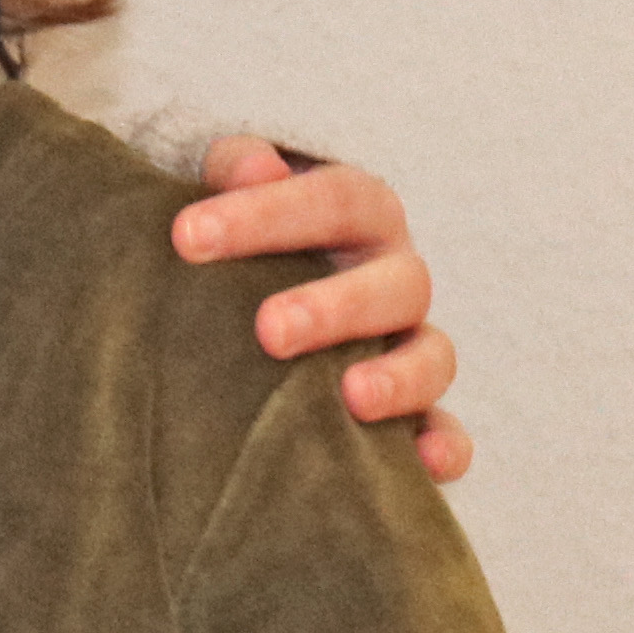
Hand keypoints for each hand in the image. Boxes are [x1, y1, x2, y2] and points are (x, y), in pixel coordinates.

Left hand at [172, 135, 472, 482]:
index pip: (333, 198)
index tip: (185, 238)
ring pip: (433, 355)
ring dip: (399, 377)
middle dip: (334, 306)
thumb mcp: (230, 193)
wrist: (253, 291)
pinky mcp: (416, 412)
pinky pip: (448, 430)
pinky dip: (444, 445)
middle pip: (394, 283)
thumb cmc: (240, 240)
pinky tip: (423, 465)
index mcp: (358, 213)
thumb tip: (251, 166)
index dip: (265, 214)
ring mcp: (410, 344)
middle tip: (267, 331)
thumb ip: (233, 170)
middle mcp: (394, 276)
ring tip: (352, 398)